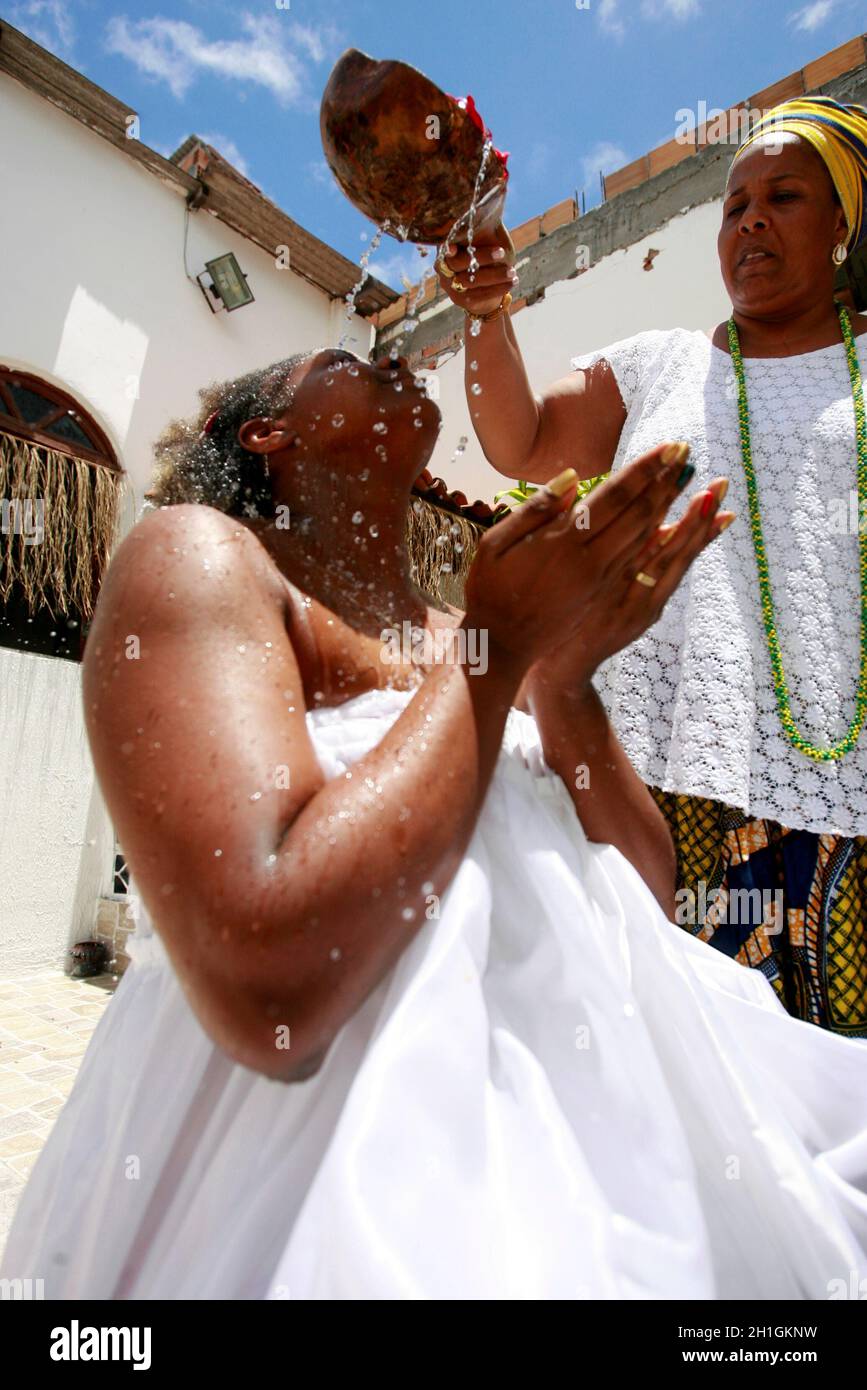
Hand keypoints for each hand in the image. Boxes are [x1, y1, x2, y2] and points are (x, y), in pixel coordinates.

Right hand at [435, 231, 517, 317]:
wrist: (490, 282)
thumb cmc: (488, 248)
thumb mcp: (487, 235)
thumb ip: (484, 227)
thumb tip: (491, 204)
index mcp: (445, 244)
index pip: (445, 243)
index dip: (449, 246)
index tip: (455, 247)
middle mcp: (442, 265)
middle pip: (458, 262)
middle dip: (482, 257)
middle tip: (502, 252)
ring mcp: (448, 284)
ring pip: (470, 281)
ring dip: (494, 276)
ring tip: (513, 271)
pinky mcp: (458, 298)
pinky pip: (478, 295)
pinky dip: (497, 288)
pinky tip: (512, 282)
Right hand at [463, 442, 732, 677]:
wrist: (500, 648)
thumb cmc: (489, 592)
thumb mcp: (495, 546)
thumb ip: (534, 510)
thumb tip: (571, 477)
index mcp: (564, 545)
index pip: (615, 498)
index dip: (645, 470)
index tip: (671, 448)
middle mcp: (591, 563)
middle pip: (640, 516)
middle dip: (666, 483)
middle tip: (689, 455)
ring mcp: (601, 582)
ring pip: (645, 540)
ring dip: (669, 509)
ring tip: (688, 482)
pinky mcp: (602, 595)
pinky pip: (636, 560)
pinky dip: (656, 538)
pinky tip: (668, 523)